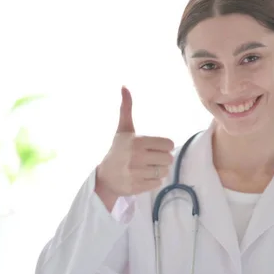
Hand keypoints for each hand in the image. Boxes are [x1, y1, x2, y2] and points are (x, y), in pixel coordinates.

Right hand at [96, 86, 174, 201]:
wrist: (105, 176)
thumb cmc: (118, 149)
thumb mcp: (123, 129)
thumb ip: (126, 108)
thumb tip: (124, 86)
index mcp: (137, 142)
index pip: (169, 144)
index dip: (163, 146)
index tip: (153, 147)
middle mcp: (136, 158)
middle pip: (168, 159)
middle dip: (161, 158)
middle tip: (149, 158)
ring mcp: (136, 174)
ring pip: (164, 171)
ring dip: (158, 170)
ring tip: (146, 167)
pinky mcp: (137, 187)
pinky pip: (157, 183)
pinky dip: (153, 181)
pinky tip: (142, 176)